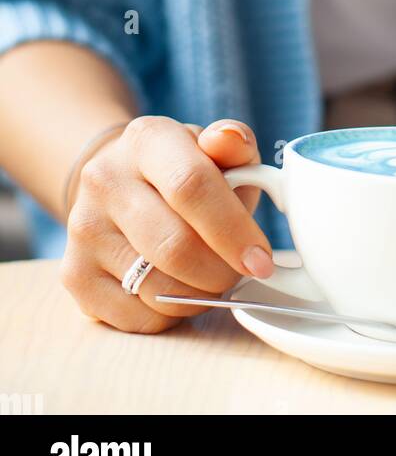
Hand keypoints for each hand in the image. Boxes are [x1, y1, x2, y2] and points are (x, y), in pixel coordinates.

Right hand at [61, 116, 275, 332]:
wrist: (118, 183)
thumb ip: (233, 144)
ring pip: (157, 288)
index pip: (191, 185)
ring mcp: (83, 229)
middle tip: (240, 272)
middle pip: (174, 245)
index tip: (261, 260)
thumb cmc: (182, 170)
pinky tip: (178, 289)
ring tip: (211, 277)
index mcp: (146, 139)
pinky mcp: (74, 274)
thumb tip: (230, 140)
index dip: (233, 230)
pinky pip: (136, 316)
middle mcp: (104, 180)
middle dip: (221, 271)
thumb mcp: (213, 149)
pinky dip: (169, 314)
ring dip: (199, 295)